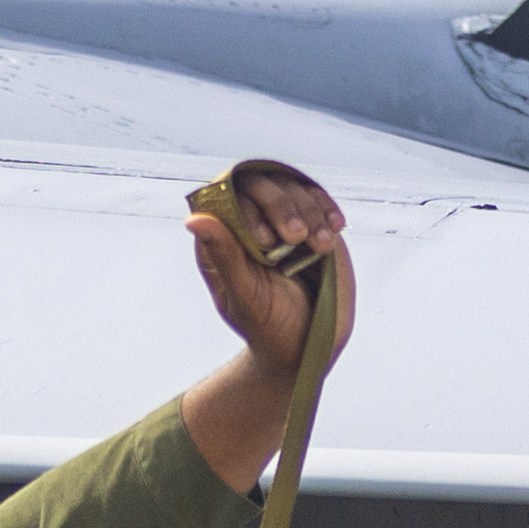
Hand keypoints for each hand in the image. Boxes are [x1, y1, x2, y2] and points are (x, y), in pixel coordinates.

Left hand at [177, 164, 349, 487]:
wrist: (307, 343)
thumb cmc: (268, 324)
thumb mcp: (245, 293)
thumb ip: (223, 255)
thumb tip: (193, 219)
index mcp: (222, 238)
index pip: (227, 196)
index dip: (248, 208)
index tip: (266, 241)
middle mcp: (251, 222)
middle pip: (261, 184)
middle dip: (282, 206)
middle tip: (297, 238)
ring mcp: (283, 220)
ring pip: (293, 187)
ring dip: (310, 211)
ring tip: (320, 247)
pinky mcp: (312, 224)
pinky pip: (318, 200)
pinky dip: (328, 210)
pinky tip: (335, 228)